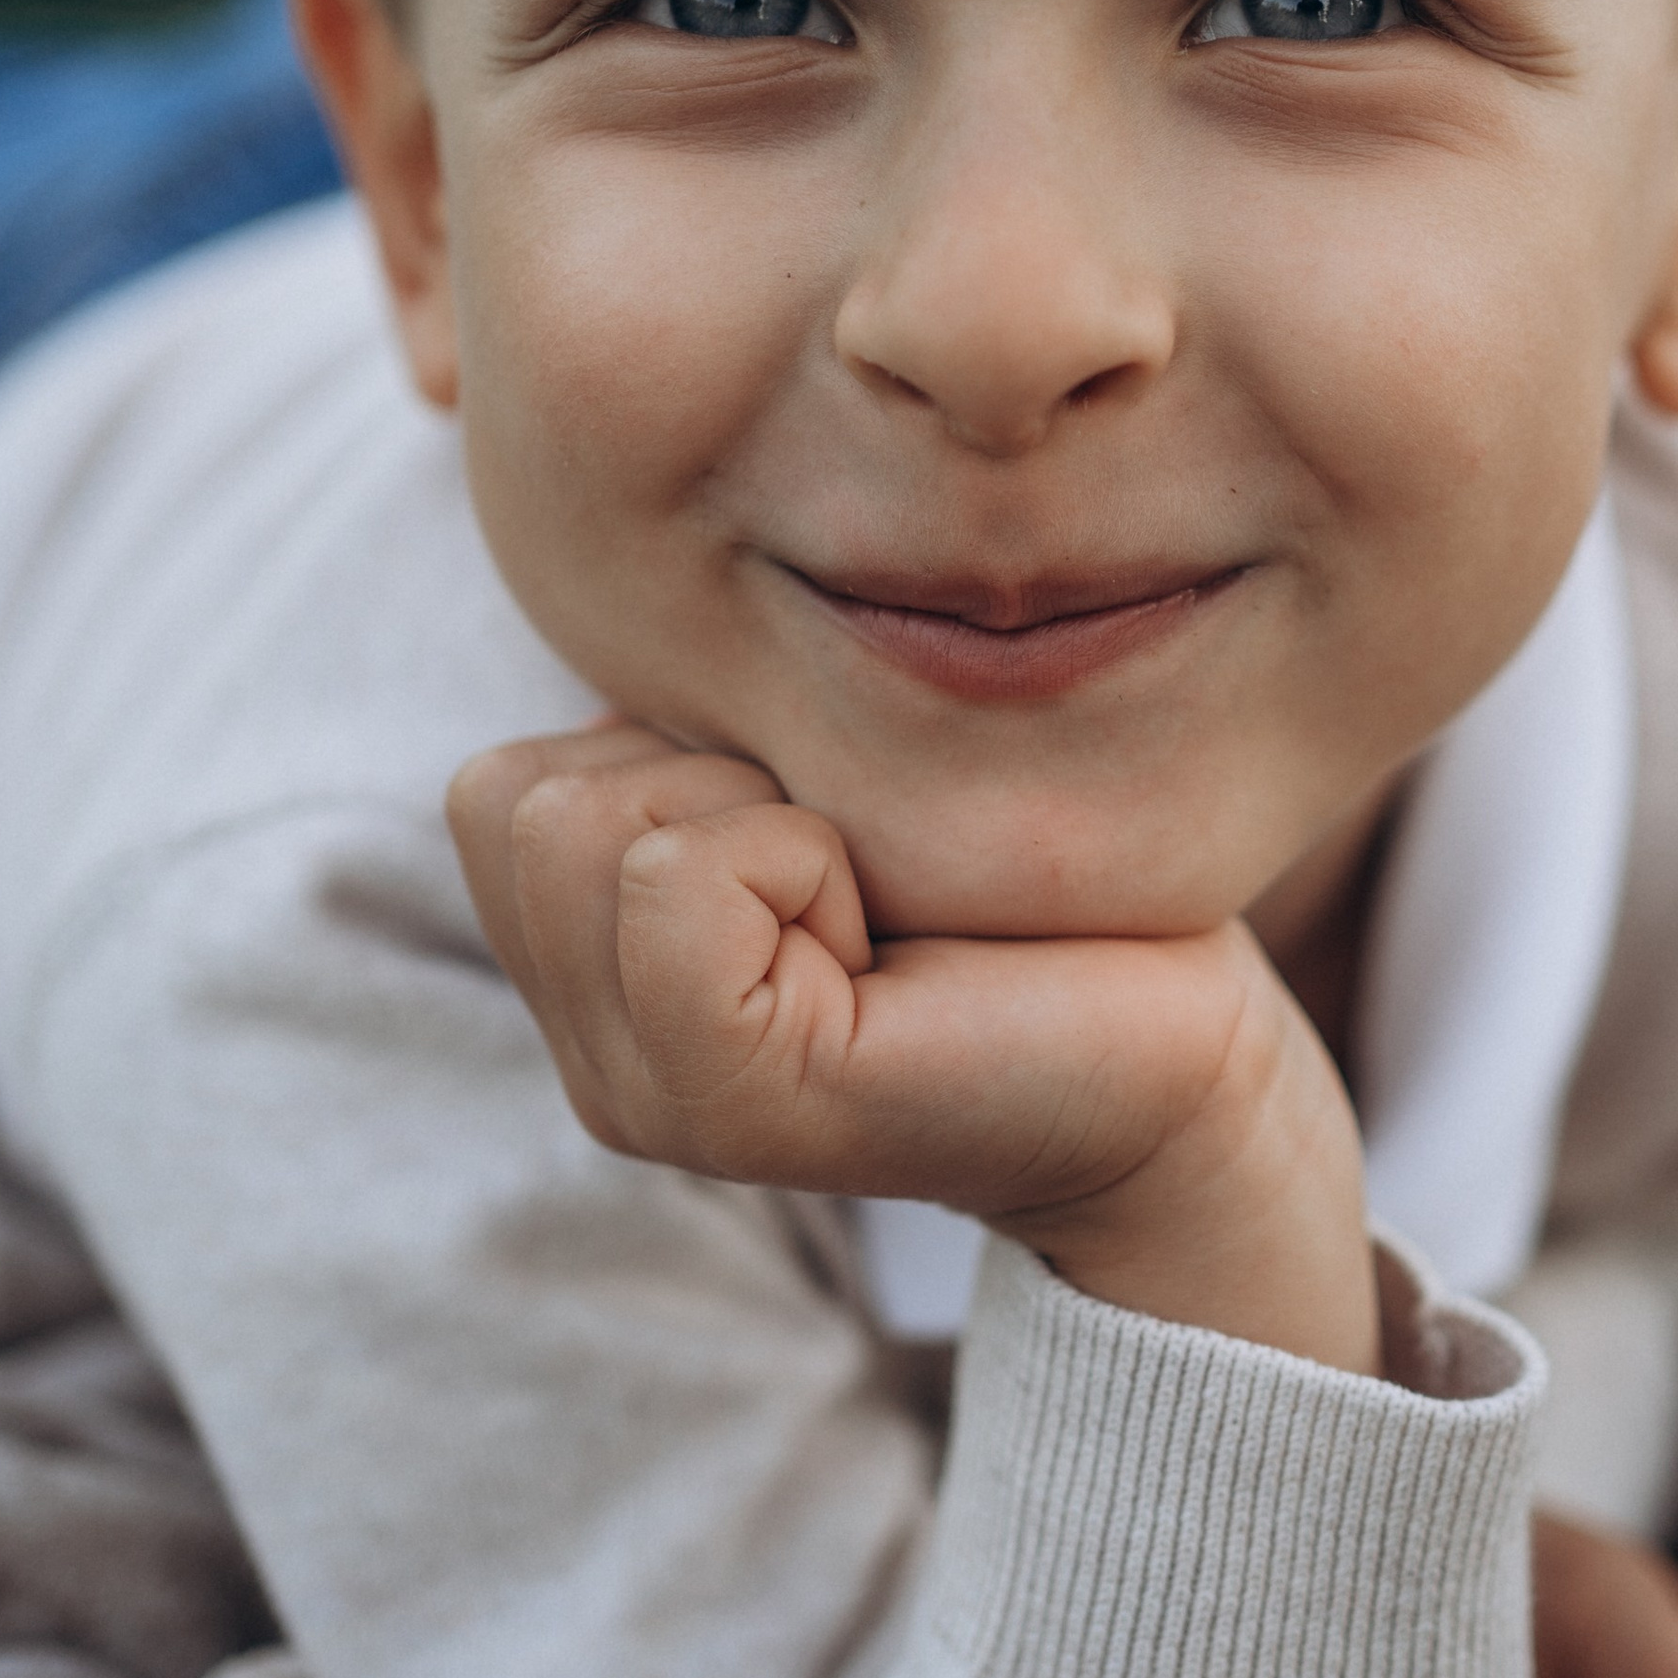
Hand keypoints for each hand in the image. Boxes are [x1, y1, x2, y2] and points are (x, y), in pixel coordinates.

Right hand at [446, 722, 1381, 1372]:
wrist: (1179, 1052)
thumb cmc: (1019, 894)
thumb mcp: (812, 788)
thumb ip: (683, 741)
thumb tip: (614, 569)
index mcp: (595, 986)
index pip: (498, 788)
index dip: (677, 755)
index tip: (822, 844)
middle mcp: (596, 1062)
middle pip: (517, 799)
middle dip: (707, 778)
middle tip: (853, 878)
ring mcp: (648, 1101)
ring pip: (585, 827)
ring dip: (761, 816)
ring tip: (871, 908)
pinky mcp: (734, 1108)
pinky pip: (676, 881)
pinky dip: (797, 859)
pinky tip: (886, 944)